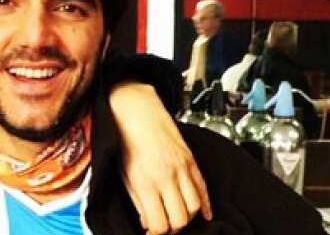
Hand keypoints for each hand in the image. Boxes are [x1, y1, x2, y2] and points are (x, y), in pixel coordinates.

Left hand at [109, 82, 212, 233]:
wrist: (135, 108)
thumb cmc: (124, 137)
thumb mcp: (123, 173)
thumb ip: (137, 201)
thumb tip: (147, 222)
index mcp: (145, 181)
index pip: (159, 223)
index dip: (156, 234)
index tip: (152, 234)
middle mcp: (166, 175)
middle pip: (181, 219)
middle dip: (173, 228)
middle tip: (165, 227)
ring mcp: (181, 167)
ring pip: (195, 206)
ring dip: (188, 216)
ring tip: (178, 217)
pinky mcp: (190, 159)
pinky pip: (203, 188)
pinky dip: (205, 204)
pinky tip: (203, 213)